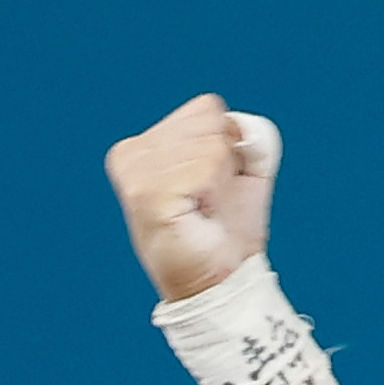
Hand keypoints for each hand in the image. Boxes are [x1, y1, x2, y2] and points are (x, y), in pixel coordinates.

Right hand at [104, 93, 283, 300]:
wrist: (221, 276)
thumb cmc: (228, 225)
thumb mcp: (246, 170)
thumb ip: (251, 136)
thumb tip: (240, 128)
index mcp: (147, 142)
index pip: (207, 107)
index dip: (228, 145)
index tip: (215, 182)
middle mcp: (132, 152)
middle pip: (210, 122)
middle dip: (226, 162)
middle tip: (211, 198)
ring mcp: (135, 173)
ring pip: (211, 145)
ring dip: (221, 182)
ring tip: (203, 208)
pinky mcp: (146, 194)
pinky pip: (206, 170)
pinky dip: (216, 194)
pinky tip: (199, 214)